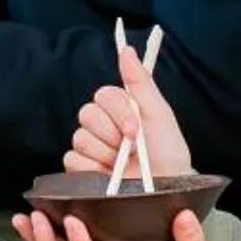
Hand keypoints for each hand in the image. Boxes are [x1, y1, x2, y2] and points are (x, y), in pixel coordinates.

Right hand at [63, 36, 194, 180]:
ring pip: (80, 138)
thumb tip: (126, 50)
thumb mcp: (159, 114)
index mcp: (120, 110)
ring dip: (105, 153)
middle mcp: (102, 127)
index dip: (118, 112)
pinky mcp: (79, 171)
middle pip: (86, 114)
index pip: (102, 95)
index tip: (136, 128)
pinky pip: (72, 160)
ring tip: (121, 165)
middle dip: (111, 133)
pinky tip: (107, 176)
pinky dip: (92, 169)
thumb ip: (140, 82)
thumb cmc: (168, 154)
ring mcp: (89, 149)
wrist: (165, 191)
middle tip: (130, 148)